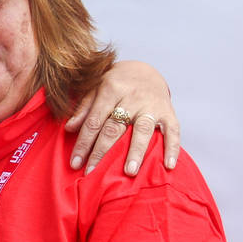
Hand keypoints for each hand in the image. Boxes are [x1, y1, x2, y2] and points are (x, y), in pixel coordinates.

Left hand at [65, 59, 180, 174]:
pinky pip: (173, 130)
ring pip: (142, 130)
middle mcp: (132, 97)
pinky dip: (172, 148)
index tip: (75, 163)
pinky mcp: (169, 112)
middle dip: (102, 151)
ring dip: (136, 151)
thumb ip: (84, 108)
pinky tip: (169, 165)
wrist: (145, 70)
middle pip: (114, 127)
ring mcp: (151, 105)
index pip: (94, 121)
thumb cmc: (115, 83)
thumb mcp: (95, 88)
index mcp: (110, 89)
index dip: (84, 143)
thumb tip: (69, 127)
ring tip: (130, 171)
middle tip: (92, 171)